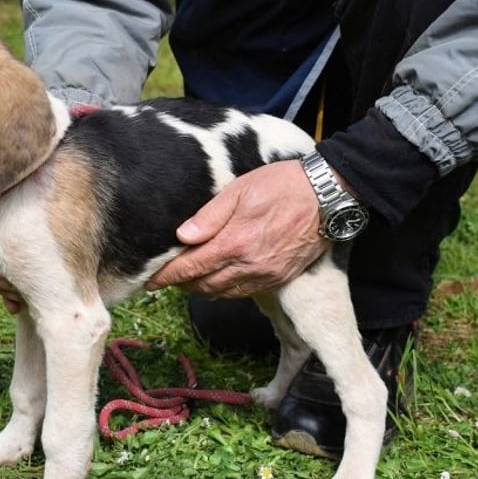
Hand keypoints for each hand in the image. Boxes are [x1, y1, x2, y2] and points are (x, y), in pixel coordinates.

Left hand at [145, 160, 328, 296]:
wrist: (328, 195)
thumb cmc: (282, 185)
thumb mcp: (240, 190)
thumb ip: (209, 216)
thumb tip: (182, 236)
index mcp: (235, 242)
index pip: (191, 268)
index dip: (167, 276)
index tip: (149, 281)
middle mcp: (249, 265)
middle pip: (204, 285)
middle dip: (181, 284)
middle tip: (166, 277)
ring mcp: (266, 275)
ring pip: (223, 293)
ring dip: (202, 289)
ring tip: (188, 279)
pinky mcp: (280, 279)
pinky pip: (244, 292)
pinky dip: (225, 290)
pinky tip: (218, 280)